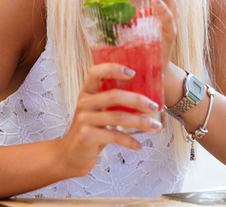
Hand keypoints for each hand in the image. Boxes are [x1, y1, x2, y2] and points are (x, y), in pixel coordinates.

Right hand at [56, 62, 161, 176]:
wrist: (70, 155)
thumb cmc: (90, 130)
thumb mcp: (97, 112)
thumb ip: (112, 102)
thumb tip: (146, 98)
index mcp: (87, 92)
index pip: (96, 72)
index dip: (113, 69)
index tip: (133, 72)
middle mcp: (84, 103)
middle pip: (114, 95)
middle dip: (138, 100)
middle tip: (154, 106)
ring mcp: (84, 120)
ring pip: (117, 117)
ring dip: (140, 122)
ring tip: (155, 126)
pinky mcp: (87, 136)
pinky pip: (114, 136)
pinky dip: (130, 141)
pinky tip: (138, 145)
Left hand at [123, 0, 177, 69]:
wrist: (148, 68)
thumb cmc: (136, 44)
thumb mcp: (127, 22)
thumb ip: (120, 9)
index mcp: (154, 1)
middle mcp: (166, 6)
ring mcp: (171, 18)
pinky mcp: (171, 32)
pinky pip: (169, 16)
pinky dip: (162, 7)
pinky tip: (154, 2)